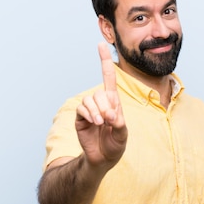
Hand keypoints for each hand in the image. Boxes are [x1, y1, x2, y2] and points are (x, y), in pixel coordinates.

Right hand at [75, 42, 127, 168]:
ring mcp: (89, 110)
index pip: (108, 77)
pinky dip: (89, 114)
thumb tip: (109, 114)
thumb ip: (119, 122)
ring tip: (101, 124)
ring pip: (91, 99)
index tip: (100, 44)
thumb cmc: (115, 145)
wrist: (102, 159)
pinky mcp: (80, 118)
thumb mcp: (123, 133)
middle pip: (101, 92)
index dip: (104, 61)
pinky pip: (82, 108)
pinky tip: (94, 123)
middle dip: (106, 105)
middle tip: (109, 120)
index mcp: (113, 102)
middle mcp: (100, 103)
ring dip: (97, 111)